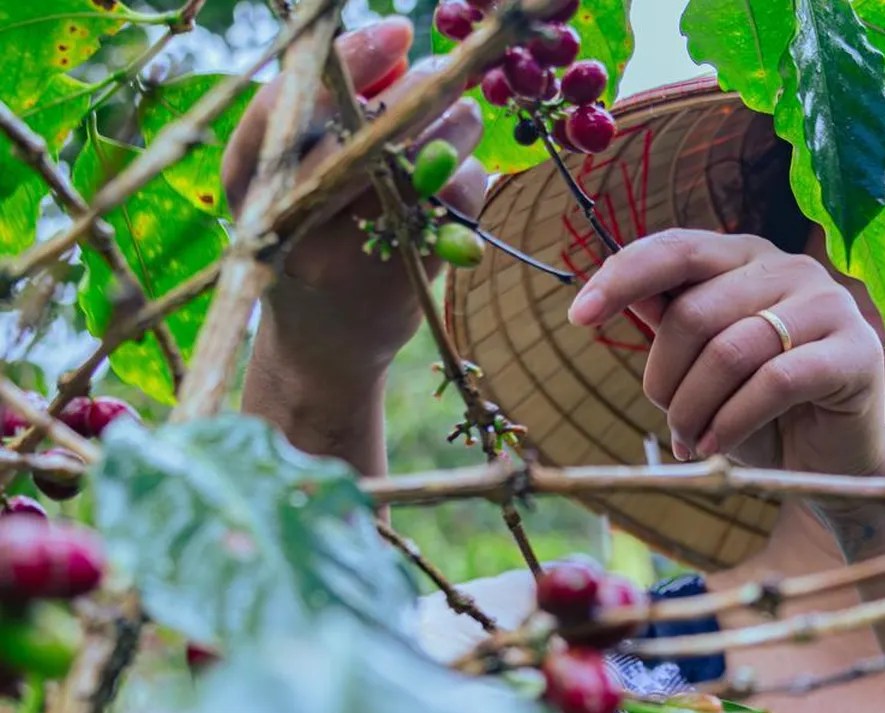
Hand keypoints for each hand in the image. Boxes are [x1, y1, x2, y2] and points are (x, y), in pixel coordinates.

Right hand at [222, 17, 487, 382]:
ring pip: (427, 156)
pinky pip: (459, 200)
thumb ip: (332, 111)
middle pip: (371, 125)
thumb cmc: (310, 237)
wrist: (322, 346)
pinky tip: (460, 178)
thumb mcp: (292, 175)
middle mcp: (295, 214)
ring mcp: (352, 250)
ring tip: (459, 120)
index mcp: (251, 180)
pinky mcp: (407, 273)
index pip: (296, 100)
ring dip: (458, 125)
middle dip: (423, 89)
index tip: (400, 30)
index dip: (355, 57)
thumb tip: (400, 48)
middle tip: (445, 75)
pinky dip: (471, 178)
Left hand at [568, 229, 884, 480]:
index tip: (579, 316)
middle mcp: (790, 268)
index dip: (623, 276)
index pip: (677, 249)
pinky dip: (732, 422)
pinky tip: (715, 447)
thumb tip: (617, 291)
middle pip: (695, 313)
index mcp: (747, 257)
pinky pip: (774, 382)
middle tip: (668, 423)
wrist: (833, 461)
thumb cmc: (763, 410)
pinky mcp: (856, 353)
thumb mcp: (703, 366)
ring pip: (731, 350)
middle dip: (665, 379)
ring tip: (688, 442)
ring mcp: (829, 306)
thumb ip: (671, 323)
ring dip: (694, 408)